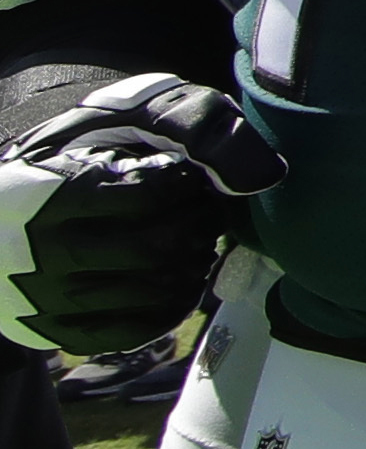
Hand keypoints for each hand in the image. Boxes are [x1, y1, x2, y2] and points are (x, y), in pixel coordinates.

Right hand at [0, 73, 274, 354]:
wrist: (13, 204)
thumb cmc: (85, 150)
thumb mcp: (127, 116)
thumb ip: (192, 126)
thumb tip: (258, 176)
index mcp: (49, 193)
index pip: (145, 197)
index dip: (188, 190)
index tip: (194, 182)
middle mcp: (39, 250)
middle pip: (149, 250)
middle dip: (194, 232)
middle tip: (202, 219)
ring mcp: (44, 296)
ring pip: (143, 294)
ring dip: (188, 270)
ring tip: (194, 247)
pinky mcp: (53, 330)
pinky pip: (127, 332)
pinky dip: (168, 309)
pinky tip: (179, 283)